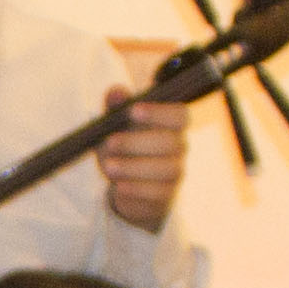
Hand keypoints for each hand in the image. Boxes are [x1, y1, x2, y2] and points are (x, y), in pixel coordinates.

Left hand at [99, 101, 189, 231]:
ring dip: (134, 167)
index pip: (180, 115)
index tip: (133, 110)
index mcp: (170, 126)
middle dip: (137, 142)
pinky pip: (158, 192)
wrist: (128, 189)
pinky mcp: (166, 195)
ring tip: (109, 167)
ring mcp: (176, 172)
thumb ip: (116, 109)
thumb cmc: (125, 151)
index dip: (159, 112)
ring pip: (166, 169)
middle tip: (110, 142)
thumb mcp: (115, 128)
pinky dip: (137, 189)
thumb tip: (116, 92)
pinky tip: (120, 186)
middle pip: (170, 142)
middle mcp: (178, 147)